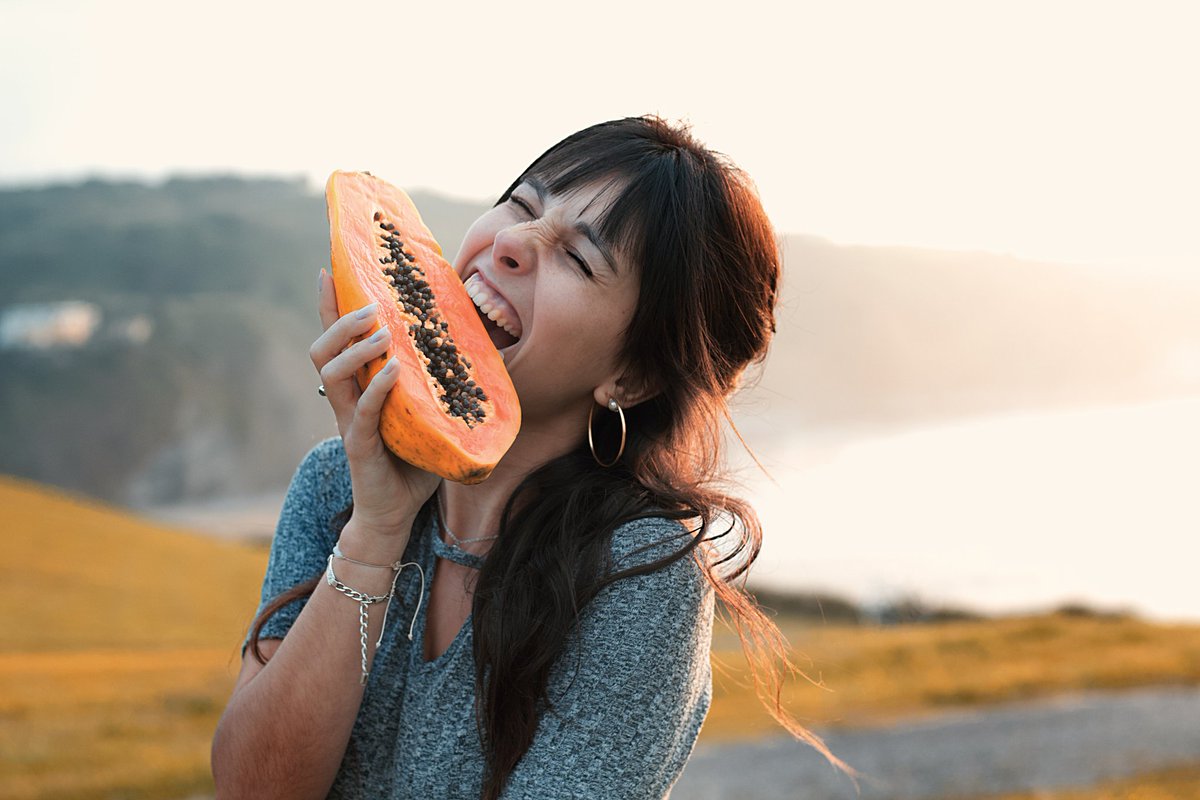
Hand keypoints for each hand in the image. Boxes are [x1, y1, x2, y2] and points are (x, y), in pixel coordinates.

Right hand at [310, 269, 440, 540]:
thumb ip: (437, 384)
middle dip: (341, 320)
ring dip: (355, 348)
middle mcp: (347, 402)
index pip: (336, 341)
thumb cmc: (412, 463)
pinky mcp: (362, 446)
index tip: (331, 270)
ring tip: (380, 331)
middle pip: (323, 350)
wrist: (396, 515)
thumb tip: (475, 347)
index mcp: (358, 390)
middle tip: (371, 304)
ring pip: (332, 375)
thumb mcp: (427, 415)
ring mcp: (351, 423)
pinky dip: (378, 388)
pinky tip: (393, 370)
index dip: (331, 306)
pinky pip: (365, 412)